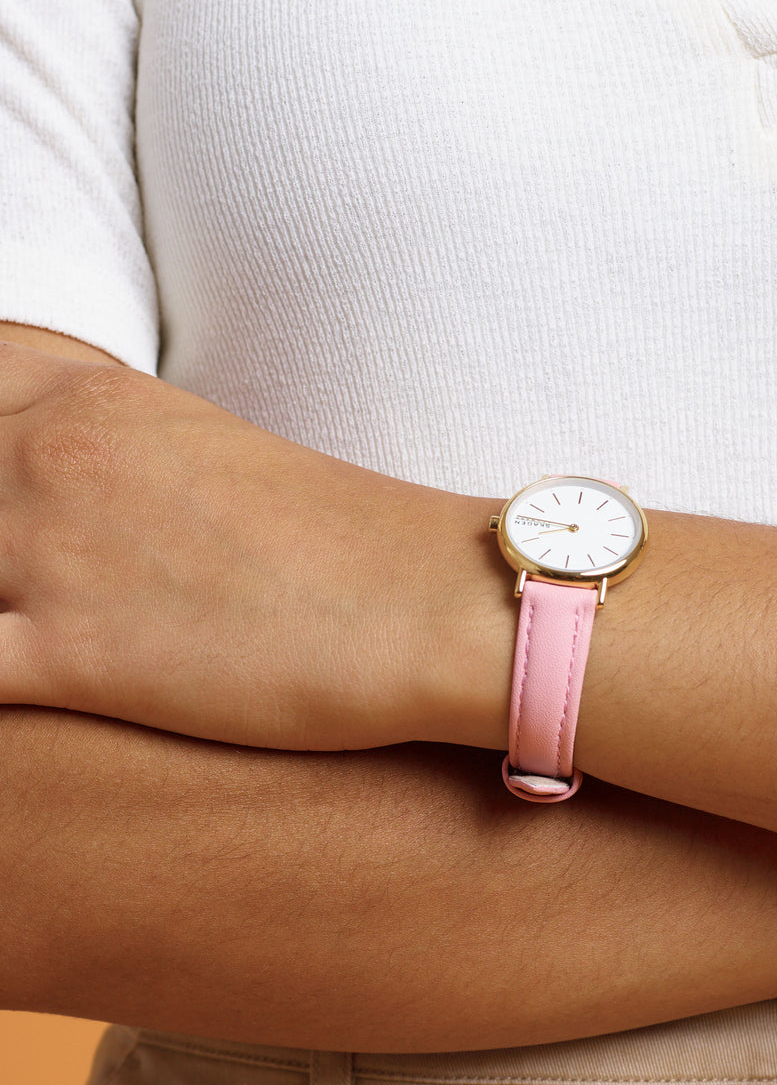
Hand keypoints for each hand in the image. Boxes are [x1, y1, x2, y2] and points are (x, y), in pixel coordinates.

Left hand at [0, 341, 504, 748]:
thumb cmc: (345, 543)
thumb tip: (95, 516)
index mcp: (92, 400)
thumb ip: (120, 463)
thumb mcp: (210, 462)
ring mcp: (50, 554)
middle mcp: (49, 458)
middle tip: (30, 586)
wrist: (428, 603)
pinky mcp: (72, 659)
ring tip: (37, 633)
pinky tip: (32, 685)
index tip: (16, 506)